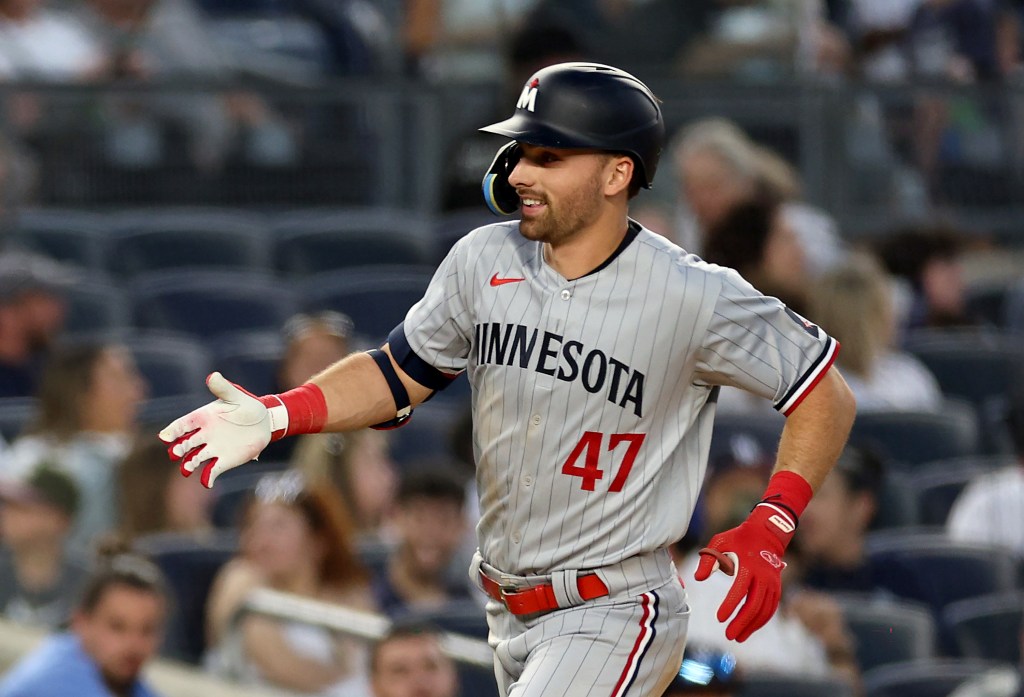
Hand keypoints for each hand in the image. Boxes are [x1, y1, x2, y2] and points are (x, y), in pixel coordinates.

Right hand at [158, 372, 283, 487]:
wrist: (264, 421)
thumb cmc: (246, 405)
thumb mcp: (235, 395)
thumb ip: (223, 388)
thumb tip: (212, 376)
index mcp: (202, 418)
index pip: (182, 425)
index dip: (173, 431)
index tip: (166, 436)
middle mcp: (203, 435)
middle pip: (185, 444)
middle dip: (179, 448)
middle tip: (175, 452)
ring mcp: (212, 449)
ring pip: (195, 459)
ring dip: (189, 464)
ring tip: (187, 467)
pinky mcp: (224, 461)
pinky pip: (212, 471)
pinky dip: (207, 478)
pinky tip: (207, 482)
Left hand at [694, 503, 794, 641]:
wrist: (766, 533)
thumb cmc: (739, 539)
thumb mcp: (719, 542)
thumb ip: (708, 560)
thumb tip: (698, 578)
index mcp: (749, 566)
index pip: (739, 590)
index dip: (729, 605)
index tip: (718, 618)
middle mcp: (764, 577)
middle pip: (754, 605)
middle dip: (741, 622)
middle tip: (728, 635)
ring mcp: (772, 583)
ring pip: (764, 610)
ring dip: (752, 626)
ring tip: (738, 637)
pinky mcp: (776, 588)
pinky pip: (771, 608)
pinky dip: (761, 620)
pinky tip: (750, 628)